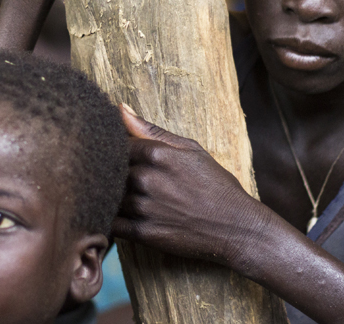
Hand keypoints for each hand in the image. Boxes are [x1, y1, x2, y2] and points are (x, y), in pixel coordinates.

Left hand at [112, 105, 274, 268]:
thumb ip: (152, 130)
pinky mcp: (142, 233)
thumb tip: (120, 109)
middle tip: (126, 179)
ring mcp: (143, 207)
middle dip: (110, 173)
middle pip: (108, 170)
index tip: (122, 157)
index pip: (116, 144)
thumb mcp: (191, 149)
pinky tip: (121, 216)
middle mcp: (146, 178)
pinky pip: (111, 223)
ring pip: (107, 195)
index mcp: (156, 153)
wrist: (236, 228)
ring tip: (126, 197)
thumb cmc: (216, 185)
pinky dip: (110, 219)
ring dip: (109, 195)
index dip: (115, 150)